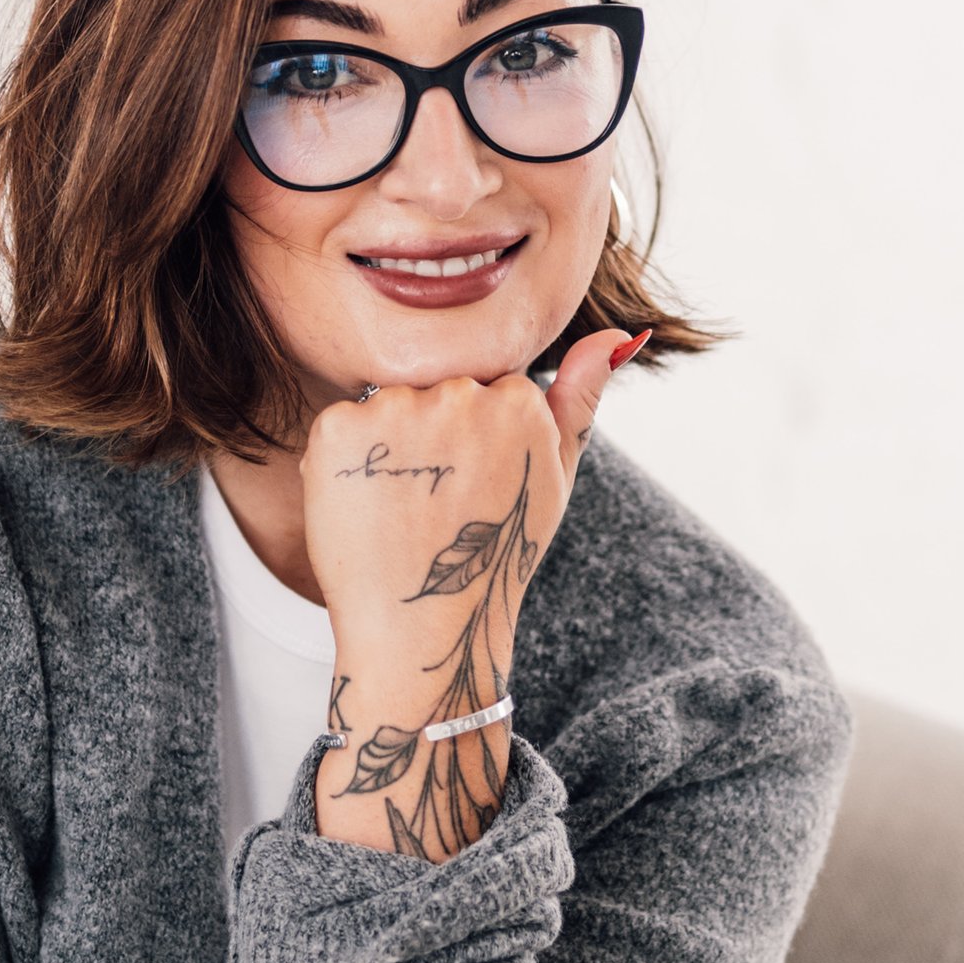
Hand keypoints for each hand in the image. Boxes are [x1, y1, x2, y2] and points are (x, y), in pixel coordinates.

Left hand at [305, 329, 646, 860]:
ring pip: (391, 403)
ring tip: (402, 509)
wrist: (421, 631)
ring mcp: (397, 408)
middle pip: (439, 386)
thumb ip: (582, 399)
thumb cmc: (497, 557)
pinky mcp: (340, 427)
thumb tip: (622, 331)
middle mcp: (460, 393)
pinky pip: (344, 425)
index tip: (476, 488)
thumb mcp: (555, 480)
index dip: (478, 440)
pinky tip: (367, 507)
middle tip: (437, 504)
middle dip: (434, 436)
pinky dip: (348, 462)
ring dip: (391, 446)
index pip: (488, 386)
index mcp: (519, 400)